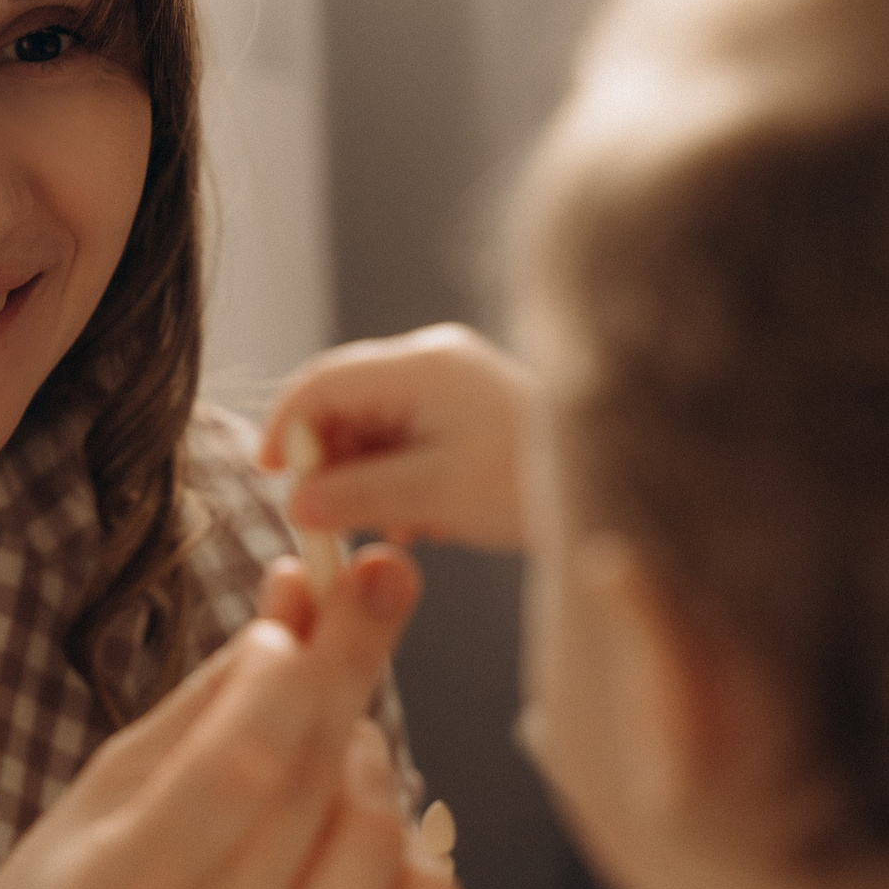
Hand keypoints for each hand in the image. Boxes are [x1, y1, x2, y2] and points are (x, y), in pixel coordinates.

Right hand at [0, 547, 459, 888]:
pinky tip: (338, 842)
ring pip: (384, 832)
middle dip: (335, 682)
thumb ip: (212, 695)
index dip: (290, 671)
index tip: (310, 600)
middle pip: (321, 785)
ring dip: (362, 765)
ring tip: (308, 765)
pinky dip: (403, 846)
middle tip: (317, 649)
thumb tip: (308, 583)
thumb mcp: (106, 787)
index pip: (243, 768)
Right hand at [261, 323, 533, 551]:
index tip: (268, 477)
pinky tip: (417, 522)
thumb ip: (357, 495)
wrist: (620, 486)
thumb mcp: (433, 495)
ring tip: (388, 527)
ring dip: (366, 477)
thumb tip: (296, 502)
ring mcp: (456, 383)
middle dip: (329, 461)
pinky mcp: (472, 412)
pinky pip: (411, 438)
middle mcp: (435, 361)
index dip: (285, 428)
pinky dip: (399, 478)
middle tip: (325, 517)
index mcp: (422, 365)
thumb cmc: (531, 482)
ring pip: (377, 426)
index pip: (323, 382)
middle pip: (347, 402)